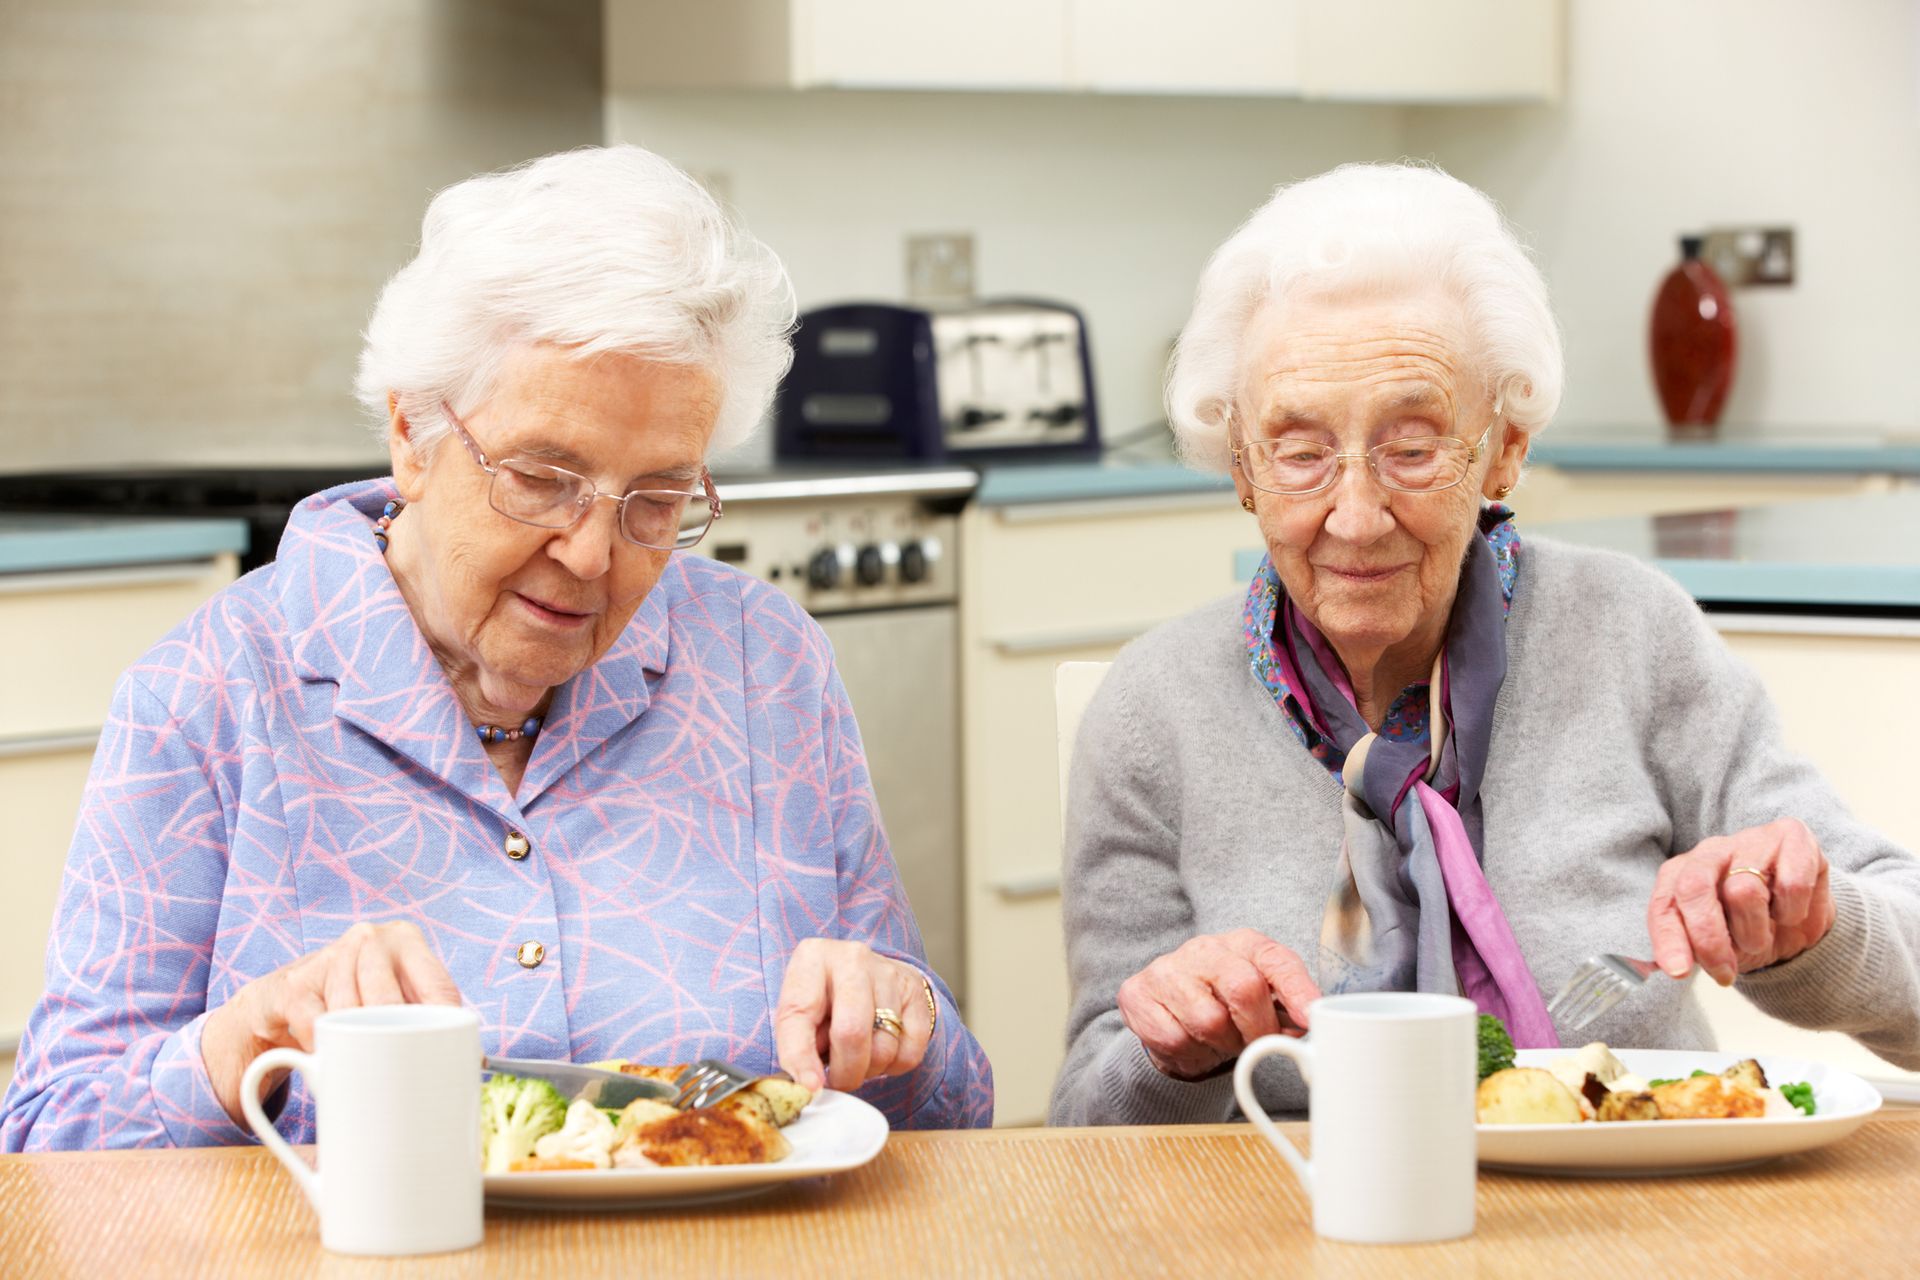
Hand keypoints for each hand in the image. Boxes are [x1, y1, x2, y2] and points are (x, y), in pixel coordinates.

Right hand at [202, 921, 462, 1123]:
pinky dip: (323, 1050)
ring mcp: (331, 956)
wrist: (285, 996)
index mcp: (408, 941)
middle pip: (391, 1003)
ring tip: (357, 1061)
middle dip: (392, 1040)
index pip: (439, 989)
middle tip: (395, 1067)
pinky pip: (317, 1028)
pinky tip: (326, 1054)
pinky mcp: (296, 984)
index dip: (445, 1028)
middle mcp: (371, 940)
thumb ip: (430, 1017)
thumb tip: (473, 1062)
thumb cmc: (358, 998)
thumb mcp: (397, 996)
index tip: (449, 1060)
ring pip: (351, 1016)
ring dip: (353, 1046)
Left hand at [774, 939, 933, 1092]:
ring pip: (884, 1048)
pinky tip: (880, 1049)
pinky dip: (894, 1066)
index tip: (810, 1088)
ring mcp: (888, 973)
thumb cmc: (823, 999)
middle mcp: (852, 959)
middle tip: (839, 1082)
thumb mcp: (798, 1014)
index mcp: (812, 958)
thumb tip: (808, 1087)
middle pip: (852, 1032)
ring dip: (869, 1070)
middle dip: (845, 1073)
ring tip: (858, 1057)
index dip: (801, 1058)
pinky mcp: (916, 991)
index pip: (799, 1014)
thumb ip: (796, 1047)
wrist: (862, 974)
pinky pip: (910, 1052)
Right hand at [1117, 928, 1320, 1080]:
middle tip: (1256, 1043)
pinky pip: (1174, 1039)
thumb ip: (1288, 1009)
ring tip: (1218, 1041)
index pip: (1276, 959)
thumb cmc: (1225, 1004)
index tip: (1312, 1017)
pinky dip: (1189, 1054)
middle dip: (1258, 1029)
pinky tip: (1191, 1043)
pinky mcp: (1137, 994)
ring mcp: (1166, 969)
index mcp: (1243, 944)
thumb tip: (1310, 1024)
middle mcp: (1204, 949)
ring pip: (1208, 1021)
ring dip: (1220, 1045)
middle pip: (1244, 987)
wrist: (1169, 1009)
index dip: (1297, 989)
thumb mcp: (1262, 998)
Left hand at [1647, 817, 1835, 985]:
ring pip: (1744, 890)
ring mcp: (1751, 841)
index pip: (1664, 903)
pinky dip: (1793, 912)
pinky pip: (1792, 885)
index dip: (1669, 939)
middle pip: (1694, 887)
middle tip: (1724, 972)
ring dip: (1755, 932)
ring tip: (1762, 937)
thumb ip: (1692, 949)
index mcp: (1682, 874)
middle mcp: (1711, 852)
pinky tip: (1791, 912)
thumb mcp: (1717, 943)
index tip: (1679, 971)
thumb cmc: (1749, 925)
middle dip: (1708, 939)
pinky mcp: (1793, 839)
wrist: (1801, 915)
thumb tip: (1672, 967)